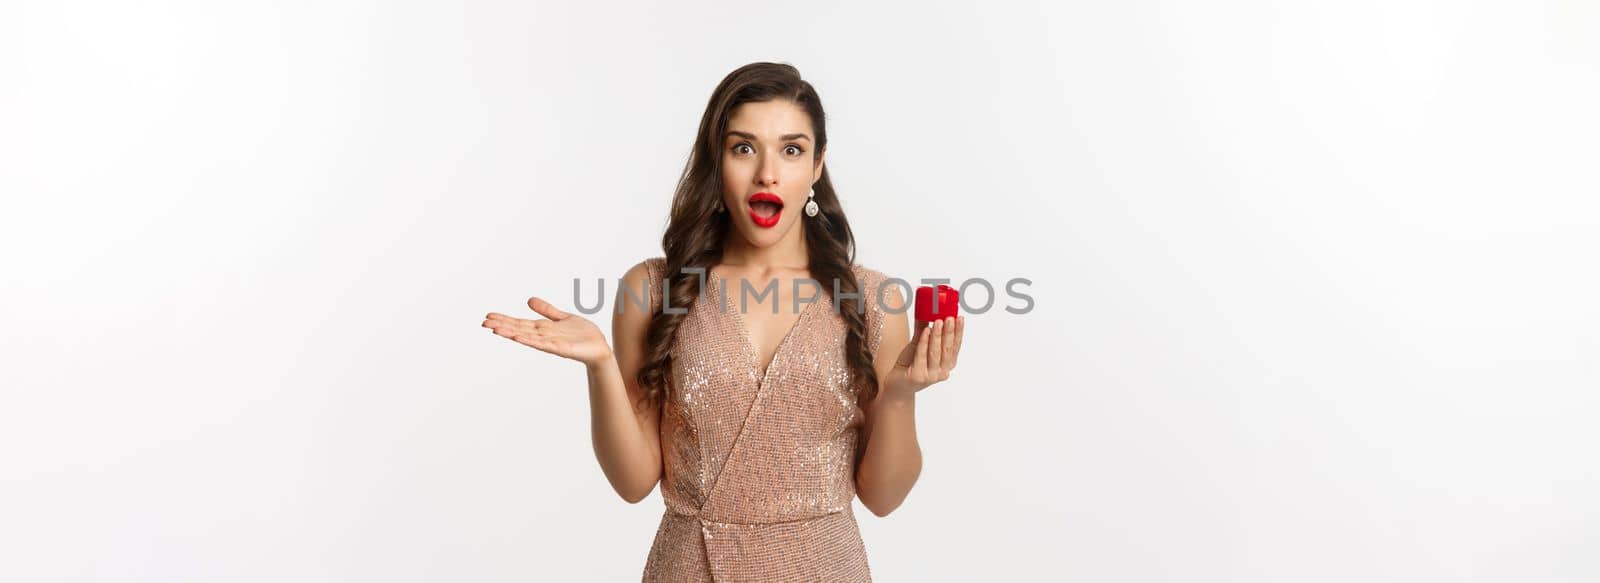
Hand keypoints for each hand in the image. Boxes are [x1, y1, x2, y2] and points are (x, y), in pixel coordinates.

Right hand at [482, 296, 611, 366]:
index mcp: (543, 328)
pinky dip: (529, 340)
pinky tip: (517, 337)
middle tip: (483, 322)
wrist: (599, 347)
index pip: (520, 322)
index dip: (504, 319)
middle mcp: (543, 336)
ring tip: (495, 329)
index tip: (488, 316)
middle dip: (502, 326)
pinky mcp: (560, 348)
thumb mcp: (562, 317)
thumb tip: (529, 300)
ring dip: (511, 333)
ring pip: (527, 336)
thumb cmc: (583, 335)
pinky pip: (542, 344)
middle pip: (519, 329)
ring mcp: (550, 343)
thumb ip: (547, 310)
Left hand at [882, 315, 964, 399]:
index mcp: (947, 365)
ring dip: (937, 335)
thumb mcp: (918, 345)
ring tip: (938, 321)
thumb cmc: (909, 364)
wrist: (895, 384)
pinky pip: (922, 356)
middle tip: (950, 318)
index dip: (959, 332)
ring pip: (935, 352)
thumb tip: (927, 311)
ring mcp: (930, 376)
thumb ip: (923, 330)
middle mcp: (942, 372)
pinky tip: (926, 331)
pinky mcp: (917, 377)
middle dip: (949, 332)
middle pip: (947, 349)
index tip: (960, 318)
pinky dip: (924, 342)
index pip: (956, 346)